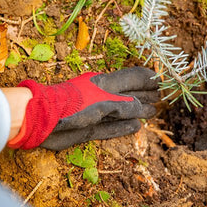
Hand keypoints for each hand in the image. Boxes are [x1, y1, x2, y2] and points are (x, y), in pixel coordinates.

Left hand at [7, 67, 158, 149]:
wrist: (44, 119)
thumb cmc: (74, 104)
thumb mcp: (104, 103)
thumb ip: (125, 105)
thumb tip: (142, 109)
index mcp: (105, 83)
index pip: (133, 77)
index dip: (148, 79)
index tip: (163, 81)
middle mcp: (102, 95)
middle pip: (129, 94)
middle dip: (145, 95)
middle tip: (162, 98)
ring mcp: (95, 112)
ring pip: (121, 111)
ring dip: (137, 112)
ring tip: (152, 112)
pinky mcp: (88, 128)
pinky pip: (111, 128)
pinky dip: (123, 128)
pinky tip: (135, 128)